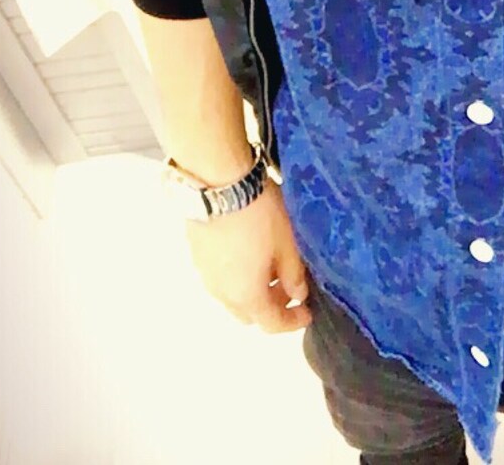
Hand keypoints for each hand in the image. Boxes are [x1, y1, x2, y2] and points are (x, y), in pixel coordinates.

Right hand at [185, 178, 312, 333]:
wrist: (217, 180)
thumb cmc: (258, 214)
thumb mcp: (287, 243)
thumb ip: (293, 275)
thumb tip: (298, 295)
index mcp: (246, 296)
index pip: (271, 324)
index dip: (292, 322)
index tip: (307, 311)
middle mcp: (221, 292)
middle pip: (249, 313)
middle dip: (271, 306)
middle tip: (289, 286)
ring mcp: (204, 273)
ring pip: (232, 295)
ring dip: (252, 289)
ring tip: (270, 264)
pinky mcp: (195, 253)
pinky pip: (220, 275)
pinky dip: (237, 273)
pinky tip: (248, 250)